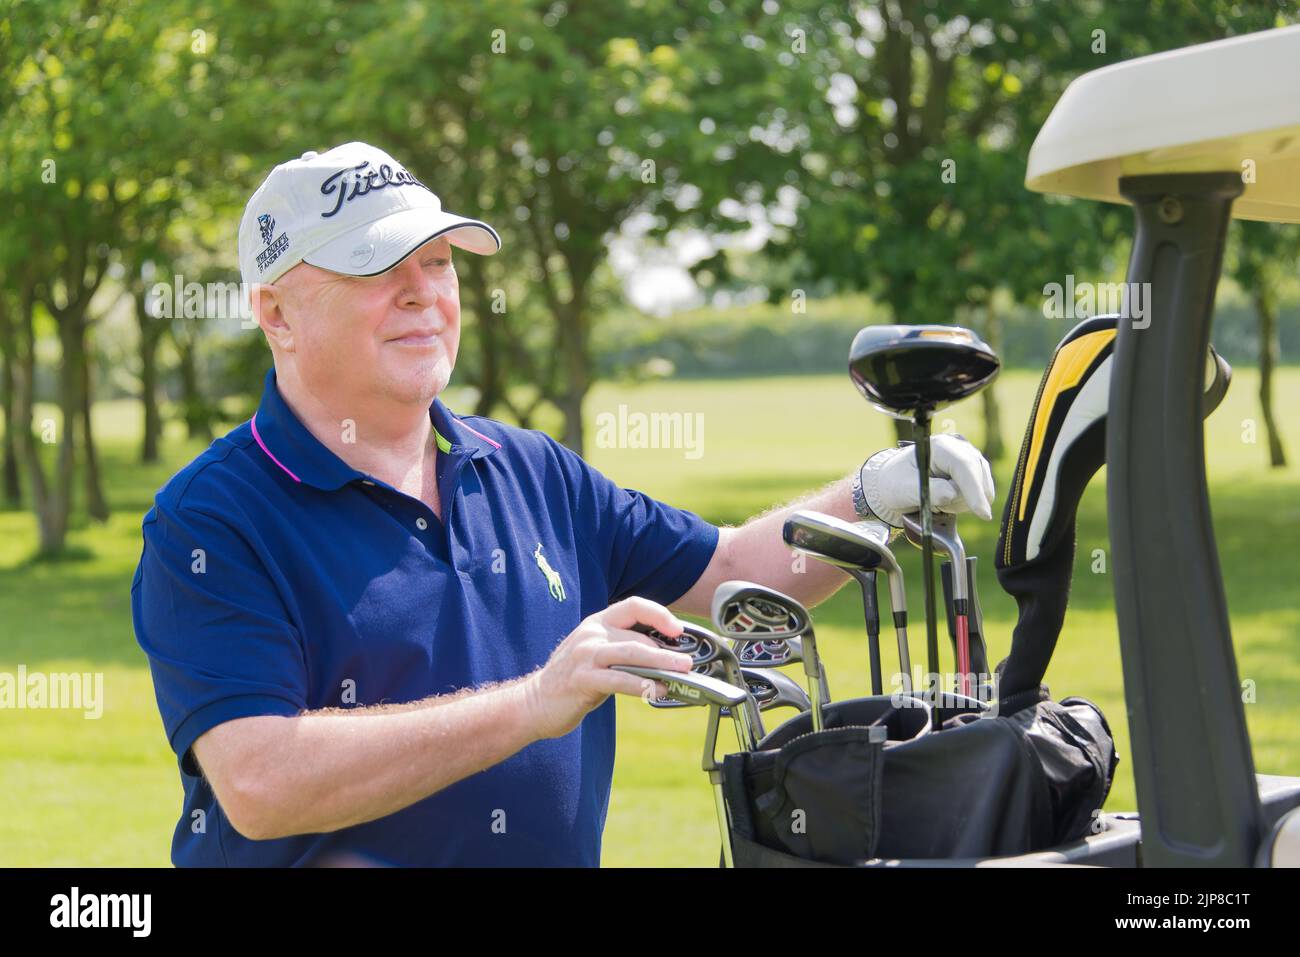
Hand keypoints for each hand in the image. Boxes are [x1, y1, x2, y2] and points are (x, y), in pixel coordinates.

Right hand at [524, 596, 694, 738]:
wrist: (535, 702)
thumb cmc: (572, 679)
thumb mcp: (596, 653)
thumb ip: (623, 649)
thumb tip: (664, 656)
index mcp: (596, 622)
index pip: (633, 606)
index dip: (659, 614)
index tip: (678, 629)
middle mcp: (591, 634)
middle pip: (638, 636)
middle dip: (667, 651)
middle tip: (688, 663)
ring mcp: (585, 656)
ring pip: (632, 654)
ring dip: (661, 664)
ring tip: (681, 672)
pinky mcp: (582, 680)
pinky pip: (619, 680)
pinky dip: (642, 685)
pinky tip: (657, 691)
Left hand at [857, 433, 994, 525]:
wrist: (895, 483)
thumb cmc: (896, 483)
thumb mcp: (904, 489)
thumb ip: (929, 492)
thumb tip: (952, 494)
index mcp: (939, 446)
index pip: (964, 466)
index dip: (974, 490)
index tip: (982, 513)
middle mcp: (958, 447)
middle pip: (978, 477)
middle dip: (962, 499)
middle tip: (936, 505)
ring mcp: (969, 458)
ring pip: (982, 488)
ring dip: (962, 502)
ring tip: (938, 500)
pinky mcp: (974, 470)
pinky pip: (981, 493)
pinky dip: (965, 501)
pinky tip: (947, 498)